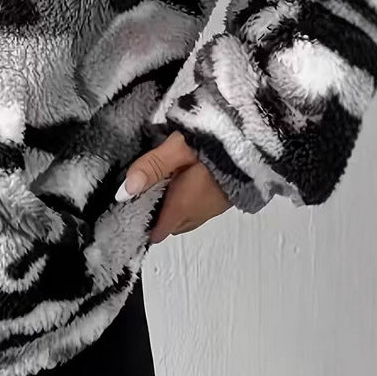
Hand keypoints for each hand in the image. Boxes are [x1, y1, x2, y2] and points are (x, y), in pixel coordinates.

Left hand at [115, 131, 231, 242]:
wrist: (252, 145)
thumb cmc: (212, 147)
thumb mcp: (176, 150)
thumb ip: (151, 168)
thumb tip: (124, 192)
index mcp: (183, 207)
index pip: (158, 230)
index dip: (143, 224)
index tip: (128, 211)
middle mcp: (198, 215)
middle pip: (170, 225)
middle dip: (155, 215)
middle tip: (142, 192)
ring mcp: (212, 210)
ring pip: (184, 218)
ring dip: (171, 208)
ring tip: (159, 185)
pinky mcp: (223, 201)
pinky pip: (197, 210)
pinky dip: (185, 203)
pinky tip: (181, 182)